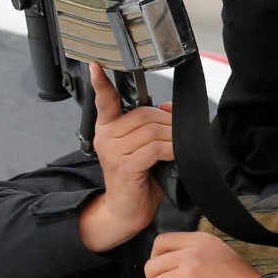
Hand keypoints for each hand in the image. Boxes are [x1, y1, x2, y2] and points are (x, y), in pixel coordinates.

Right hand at [77, 65, 173, 251]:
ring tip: (179, 148)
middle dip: (168, 122)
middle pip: (144, 114)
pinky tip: (175, 156)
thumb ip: (154, 127)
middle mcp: (106, 136)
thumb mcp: (147, 148)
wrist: (127, 212)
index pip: (104, 101)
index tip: (96, 66)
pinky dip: (170, 150)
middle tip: (181, 135)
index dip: (102, 83)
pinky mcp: (124, 165)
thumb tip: (167, 107)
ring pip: (151, 130)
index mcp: (108, 128)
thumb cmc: (139, 180)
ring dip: (173, 137)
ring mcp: (112, 150)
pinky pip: (154, 148)